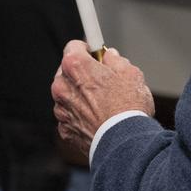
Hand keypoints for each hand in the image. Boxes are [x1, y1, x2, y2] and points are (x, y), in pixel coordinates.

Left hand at [51, 39, 154, 154]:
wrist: (125, 143)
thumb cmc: (128, 108)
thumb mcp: (130, 73)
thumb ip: (116, 60)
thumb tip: (111, 57)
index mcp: (75, 66)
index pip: (74, 46)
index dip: (88, 49)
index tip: (95, 53)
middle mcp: (61, 86)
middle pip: (68, 72)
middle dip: (84, 75)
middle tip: (104, 82)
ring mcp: (61, 109)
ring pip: (69, 96)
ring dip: (81, 97)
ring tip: (104, 106)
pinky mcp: (64, 129)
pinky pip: (71, 117)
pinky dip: (81, 117)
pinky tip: (99, 121)